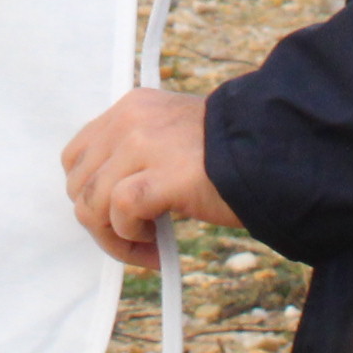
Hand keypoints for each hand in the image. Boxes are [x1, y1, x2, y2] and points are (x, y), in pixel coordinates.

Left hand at [61, 87, 238, 268]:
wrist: (275, 154)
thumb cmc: (231, 156)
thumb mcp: (173, 138)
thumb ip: (138, 155)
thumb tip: (107, 204)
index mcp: (132, 108)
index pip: (78, 156)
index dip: (91, 194)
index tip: (117, 216)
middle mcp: (130, 120)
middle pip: (79, 184)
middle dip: (100, 222)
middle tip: (136, 239)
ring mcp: (142, 144)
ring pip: (91, 203)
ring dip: (115, 236)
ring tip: (149, 244)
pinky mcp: (159, 175)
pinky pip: (120, 213)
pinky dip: (131, 238)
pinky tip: (158, 244)